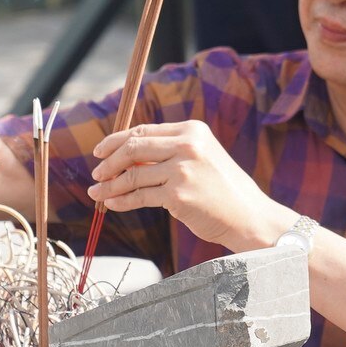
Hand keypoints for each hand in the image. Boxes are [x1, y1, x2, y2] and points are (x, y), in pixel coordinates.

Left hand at [87, 119, 290, 250]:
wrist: (249, 216)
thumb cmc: (224, 190)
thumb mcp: (201, 158)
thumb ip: (170, 152)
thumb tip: (126, 156)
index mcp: (192, 130)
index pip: (143, 131)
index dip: (115, 141)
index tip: (100, 152)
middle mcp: (187, 145)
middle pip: (133, 148)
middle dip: (108, 162)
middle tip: (96, 174)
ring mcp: (182, 170)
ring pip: (132, 175)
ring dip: (109, 185)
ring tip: (97, 193)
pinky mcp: (178, 195)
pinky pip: (139, 196)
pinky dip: (121, 200)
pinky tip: (112, 204)